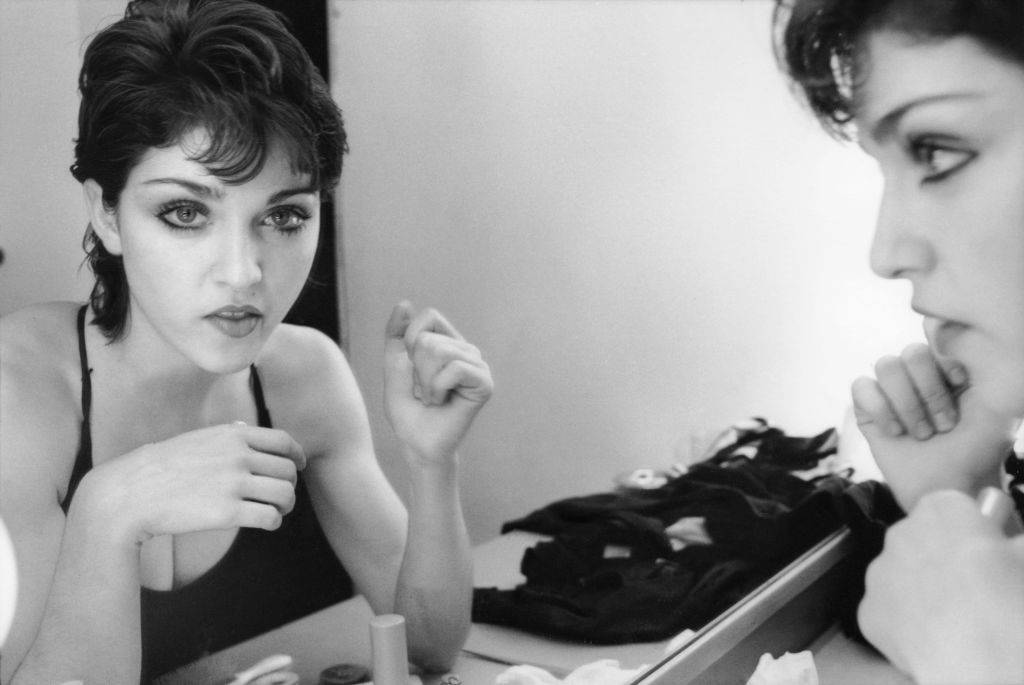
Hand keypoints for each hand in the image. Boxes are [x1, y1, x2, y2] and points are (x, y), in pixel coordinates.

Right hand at [82, 423, 306, 541]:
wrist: (130, 494)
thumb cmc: (162, 467)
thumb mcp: (197, 438)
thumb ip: (227, 434)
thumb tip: (248, 429)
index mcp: (233, 435)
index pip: (284, 441)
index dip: (297, 456)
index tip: (299, 466)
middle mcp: (238, 456)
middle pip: (288, 471)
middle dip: (289, 485)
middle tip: (281, 497)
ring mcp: (234, 484)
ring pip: (285, 495)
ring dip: (285, 505)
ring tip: (276, 511)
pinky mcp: (228, 513)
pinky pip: (270, 517)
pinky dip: (273, 522)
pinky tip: (265, 523)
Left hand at [383, 301, 492, 464]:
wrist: (417, 444)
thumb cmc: (408, 409)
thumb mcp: (394, 366)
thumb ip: (396, 334)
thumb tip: (405, 302)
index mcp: (449, 342)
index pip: (429, 316)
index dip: (410, 342)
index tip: (412, 369)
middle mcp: (468, 350)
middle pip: (429, 338)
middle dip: (417, 368)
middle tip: (425, 390)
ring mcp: (479, 366)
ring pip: (439, 351)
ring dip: (426, 381)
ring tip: (433, 397)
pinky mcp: (485, 383)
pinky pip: (454, 368)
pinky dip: (438, 388)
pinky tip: (442, 402)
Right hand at [851, 343, 1016, 510]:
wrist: (950, 488)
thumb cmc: (977, 450)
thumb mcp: (994, 404)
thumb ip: (979, 364)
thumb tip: (943, 330)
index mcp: (949, 366)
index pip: (936, 332)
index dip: (945, 359)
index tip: (961, 385)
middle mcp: (918, 374)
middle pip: (911, 351)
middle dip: (930, 393)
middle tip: (944, 425)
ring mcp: (891, 390)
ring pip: (885, 366)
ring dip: (908, 405)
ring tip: (922, 433)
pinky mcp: (867, 409)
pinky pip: (861, 387)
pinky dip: (881, 411)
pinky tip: (896, 432)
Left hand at [858, 490, 1023, 683]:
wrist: (982, 651)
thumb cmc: (1010, 592)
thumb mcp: (1023, 554)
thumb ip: (1010, 543)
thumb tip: (1007, 548)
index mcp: (940, 508)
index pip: (950, 509)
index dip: (970, 533)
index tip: (986, 553)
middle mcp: (900, 533)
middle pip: (919, 542)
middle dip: (940, 560)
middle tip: (972, 590)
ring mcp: (878, 572)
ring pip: (899, 577)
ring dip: (919, 592)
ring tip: (954, 620)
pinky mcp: (868, 610)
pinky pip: (887, 613)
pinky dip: (904, 626)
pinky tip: (932, 640)